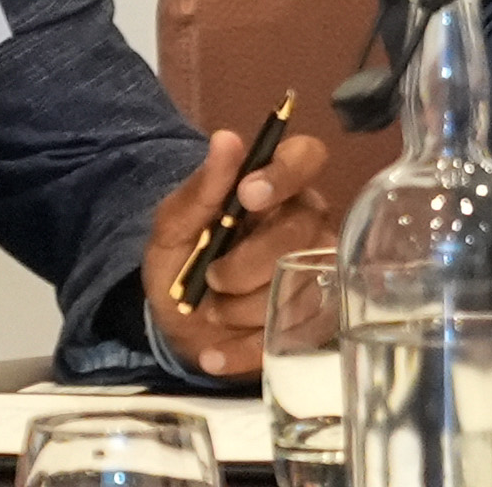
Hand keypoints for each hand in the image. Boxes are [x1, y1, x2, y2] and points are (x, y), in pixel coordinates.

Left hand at [141, 130, 334, 378]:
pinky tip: (213, 352)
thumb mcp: (173, 225)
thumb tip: (226, 138)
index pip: (307, 156)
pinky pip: (291, 336)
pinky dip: (243, 349)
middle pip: (300, 233)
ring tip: (211, 311)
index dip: (285, 173)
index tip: (247, 196)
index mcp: (278, 187)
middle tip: (212, 278)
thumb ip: (202, 188)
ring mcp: (318, 272)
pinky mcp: (315, 323)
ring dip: (241, 308)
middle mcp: (308, 223)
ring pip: (298, 287)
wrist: (173, 323)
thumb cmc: (181, 259)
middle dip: (246, 263)